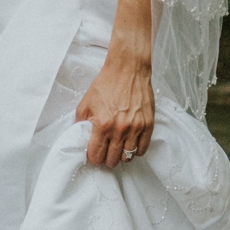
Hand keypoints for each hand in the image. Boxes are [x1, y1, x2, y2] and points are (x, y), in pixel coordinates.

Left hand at [76, 54, 153, 168]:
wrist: (127, 69)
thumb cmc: (106, 84)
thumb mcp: (85, 103)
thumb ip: (81, 123)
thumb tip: (81, 137)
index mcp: (102, 125)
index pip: (96, 156)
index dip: (94, 158)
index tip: (95, 154)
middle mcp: (120, 129)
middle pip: (113, 160)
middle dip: (107, 159)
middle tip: (106, 153)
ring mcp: (136, 128)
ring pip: (128, 156)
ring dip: (122, 156)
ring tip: (119, 149)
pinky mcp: (148, 124)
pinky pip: (143, 148)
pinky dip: (136, 150)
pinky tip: (131, 144)